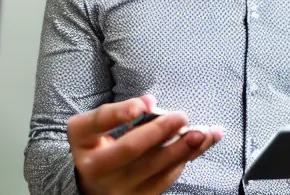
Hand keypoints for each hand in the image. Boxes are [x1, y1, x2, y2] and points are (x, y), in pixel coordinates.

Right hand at [67, 95, 222, 194]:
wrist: (90, 185)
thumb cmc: (95, 146)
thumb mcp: (93, 125)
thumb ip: (118, 111)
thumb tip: (149, 102)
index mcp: (84, 142)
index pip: (100, 123)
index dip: (121, 112)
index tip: (144, 104)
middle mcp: (98, 171)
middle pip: (132, 149)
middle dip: (161, 131)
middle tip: (183, 117)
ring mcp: (119, 190)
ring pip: (155, 168)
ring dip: (183, 148)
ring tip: (204, 133)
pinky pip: (164, 180)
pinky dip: (183, 161)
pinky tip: (199, 146)